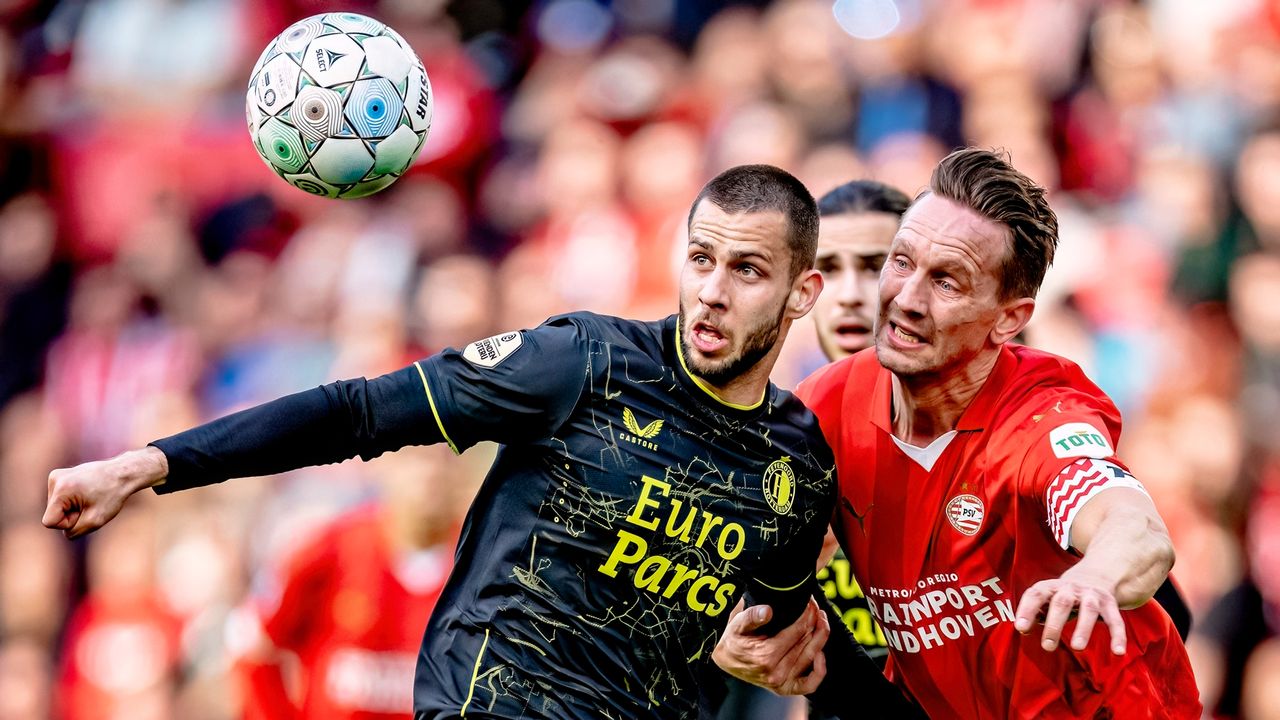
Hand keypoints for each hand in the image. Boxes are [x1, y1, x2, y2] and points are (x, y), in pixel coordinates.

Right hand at [42, 447, 167, 538]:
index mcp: (61, 489)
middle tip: (91, 503)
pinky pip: (60, 499)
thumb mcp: (94, 521)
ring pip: (56, 507)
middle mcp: (55, 479)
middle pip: (53, 514)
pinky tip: (87, 493)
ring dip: (73, 507)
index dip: (68, 523)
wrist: (123, 473)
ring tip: (90, 497)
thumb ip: (73, 532)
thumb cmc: (112, 496)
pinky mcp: (60, 475)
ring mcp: (56, 475)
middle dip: (71, 514)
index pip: (49, 522)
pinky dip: (73, 500)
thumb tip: (63, 529)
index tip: (85, 512)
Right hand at [712, 596, 829, 694]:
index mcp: (766, 656)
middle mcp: (776, 673)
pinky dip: (819, 670)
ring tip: (821, 620)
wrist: (726, 659)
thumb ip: (751, 616)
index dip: (806, 614)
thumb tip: (768, 611)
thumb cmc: (733, 640)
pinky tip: (820, 653)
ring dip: (820, 637)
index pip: (797, 631)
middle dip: (814, 621)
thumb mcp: (736, 624)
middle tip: (816, 607)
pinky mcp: (785, 688)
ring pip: (811, 657)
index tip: (809, 602)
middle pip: (806, 642)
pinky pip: (809, 684)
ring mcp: (782, 683)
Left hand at [1014, 564, 1125, 654]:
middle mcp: (1071, 588)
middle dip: (1054, 624)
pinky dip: (1118, 636)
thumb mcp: (1048, 599)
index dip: (1027, 610)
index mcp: (1052, 587)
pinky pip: (1115, 620)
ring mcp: (1092, 595)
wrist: (1095, 575)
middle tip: (1047, 646)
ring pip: (1088, 610)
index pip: (1036, 594)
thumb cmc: (1064, 595)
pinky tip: (1118, 653)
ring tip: (1077, 647)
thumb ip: (1035, 613)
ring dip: (1083, 629)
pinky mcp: (1110, 604)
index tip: (1020, 627)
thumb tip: (1022, 629)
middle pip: (1061, 603)